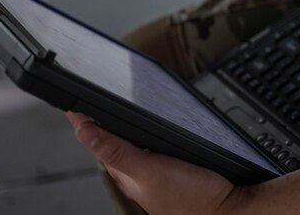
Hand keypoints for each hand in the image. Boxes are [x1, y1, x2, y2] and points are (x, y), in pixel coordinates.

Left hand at [66, 112, 246, 214]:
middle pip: (114, 138)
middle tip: (89, 96)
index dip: (83, 118)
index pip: (96, 138)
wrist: (229, 208)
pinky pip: (154, 144)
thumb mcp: (150, 172)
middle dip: (102, 118)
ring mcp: (157, 169)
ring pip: (135, 140)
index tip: (70, 99)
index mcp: (125, 171)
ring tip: (112, 106)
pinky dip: (148, 130)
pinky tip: (153, 125)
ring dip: (125, 123)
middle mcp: (138, 170)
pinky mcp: (175, 165)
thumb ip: (118, 152)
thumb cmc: (191, 198)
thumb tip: (84, 130)